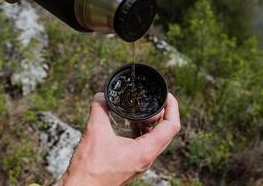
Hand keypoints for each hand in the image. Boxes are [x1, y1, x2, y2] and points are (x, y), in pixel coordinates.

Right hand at [55, 92, 180, 185]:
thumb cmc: (90, 167)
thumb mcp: (95, 131)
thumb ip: (100, 108)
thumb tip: (101, 95)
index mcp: (145, 151)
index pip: (171, 126)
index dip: (172, 107)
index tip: (166, 95)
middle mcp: (146, 158)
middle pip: (166, 132)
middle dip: (162, 114)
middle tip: (152, 101)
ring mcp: (140, 162)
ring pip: (155, 139)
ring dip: (151, 123)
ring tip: (140, 111)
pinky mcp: (132, 163)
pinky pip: (144, 144)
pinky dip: (141, 131)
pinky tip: (129, 124)